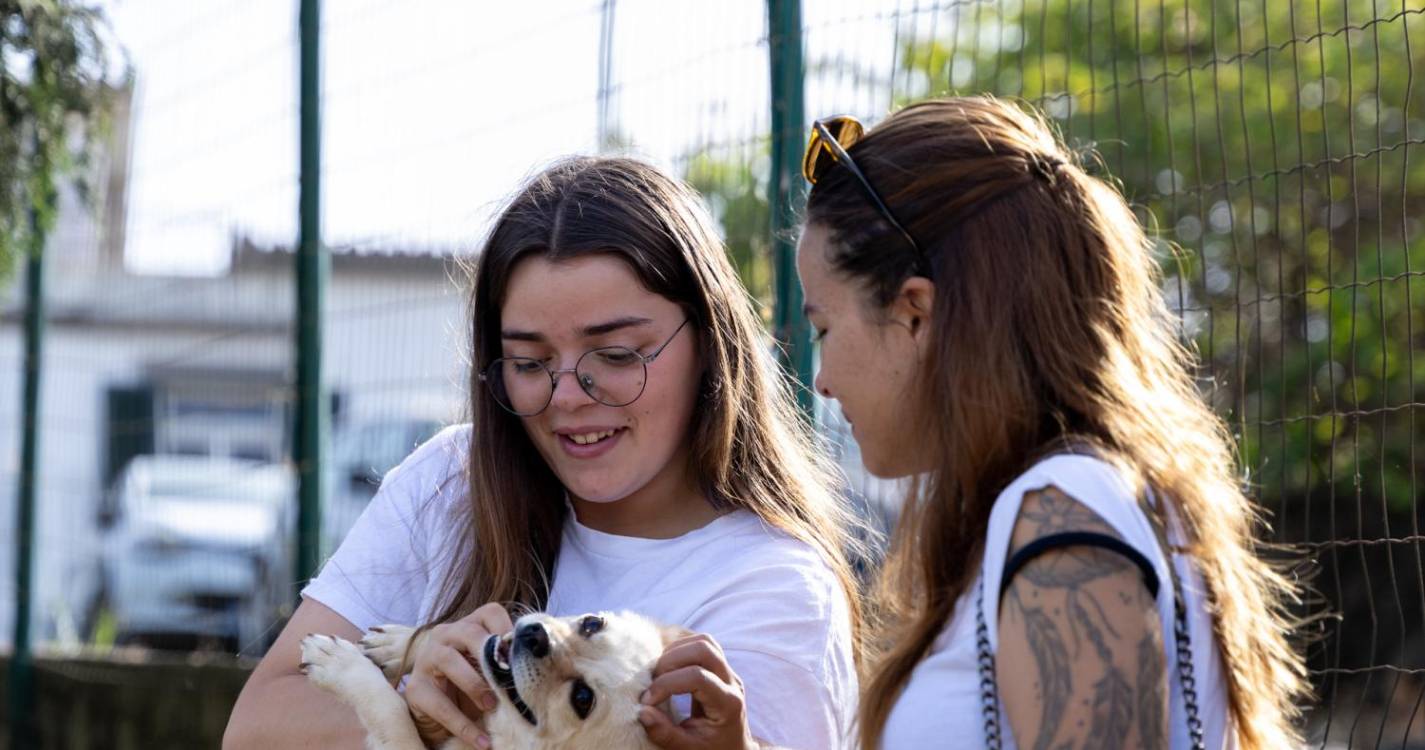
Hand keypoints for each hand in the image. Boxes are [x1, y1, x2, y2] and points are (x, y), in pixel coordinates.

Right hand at [402, 602, 512, 748]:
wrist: (437, 712)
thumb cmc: (471, 685)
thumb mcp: (490, 670)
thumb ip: (506, 663)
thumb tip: (536, 668)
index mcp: (468, 626)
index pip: (490, 612)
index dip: (507, 629)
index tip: (520, 654)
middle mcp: (445, 635)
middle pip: (469, 632)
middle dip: (489, 655)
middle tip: (506, 680)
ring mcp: (426, 659)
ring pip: (448, 660)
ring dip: (474, 685)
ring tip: (491, 706)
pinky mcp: (415, 688)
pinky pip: (439, 704)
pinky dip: (463, 724)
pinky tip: (481, 740)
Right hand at [639, 633, 759, 749]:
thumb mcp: (688, 749)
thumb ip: (665, 733)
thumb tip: (643, 711)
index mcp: (728, 704)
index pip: (697, 677)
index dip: (667, 684)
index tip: (647, 702)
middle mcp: (733, 683)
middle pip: (704, 649)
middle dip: (671, 659)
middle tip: (654, 681)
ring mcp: (729, 673)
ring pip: (705, 641)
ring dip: (676, 651)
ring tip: (659, 675)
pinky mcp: (722, 669)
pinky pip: (704, 645)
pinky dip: (681, 650)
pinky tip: (668, 669)